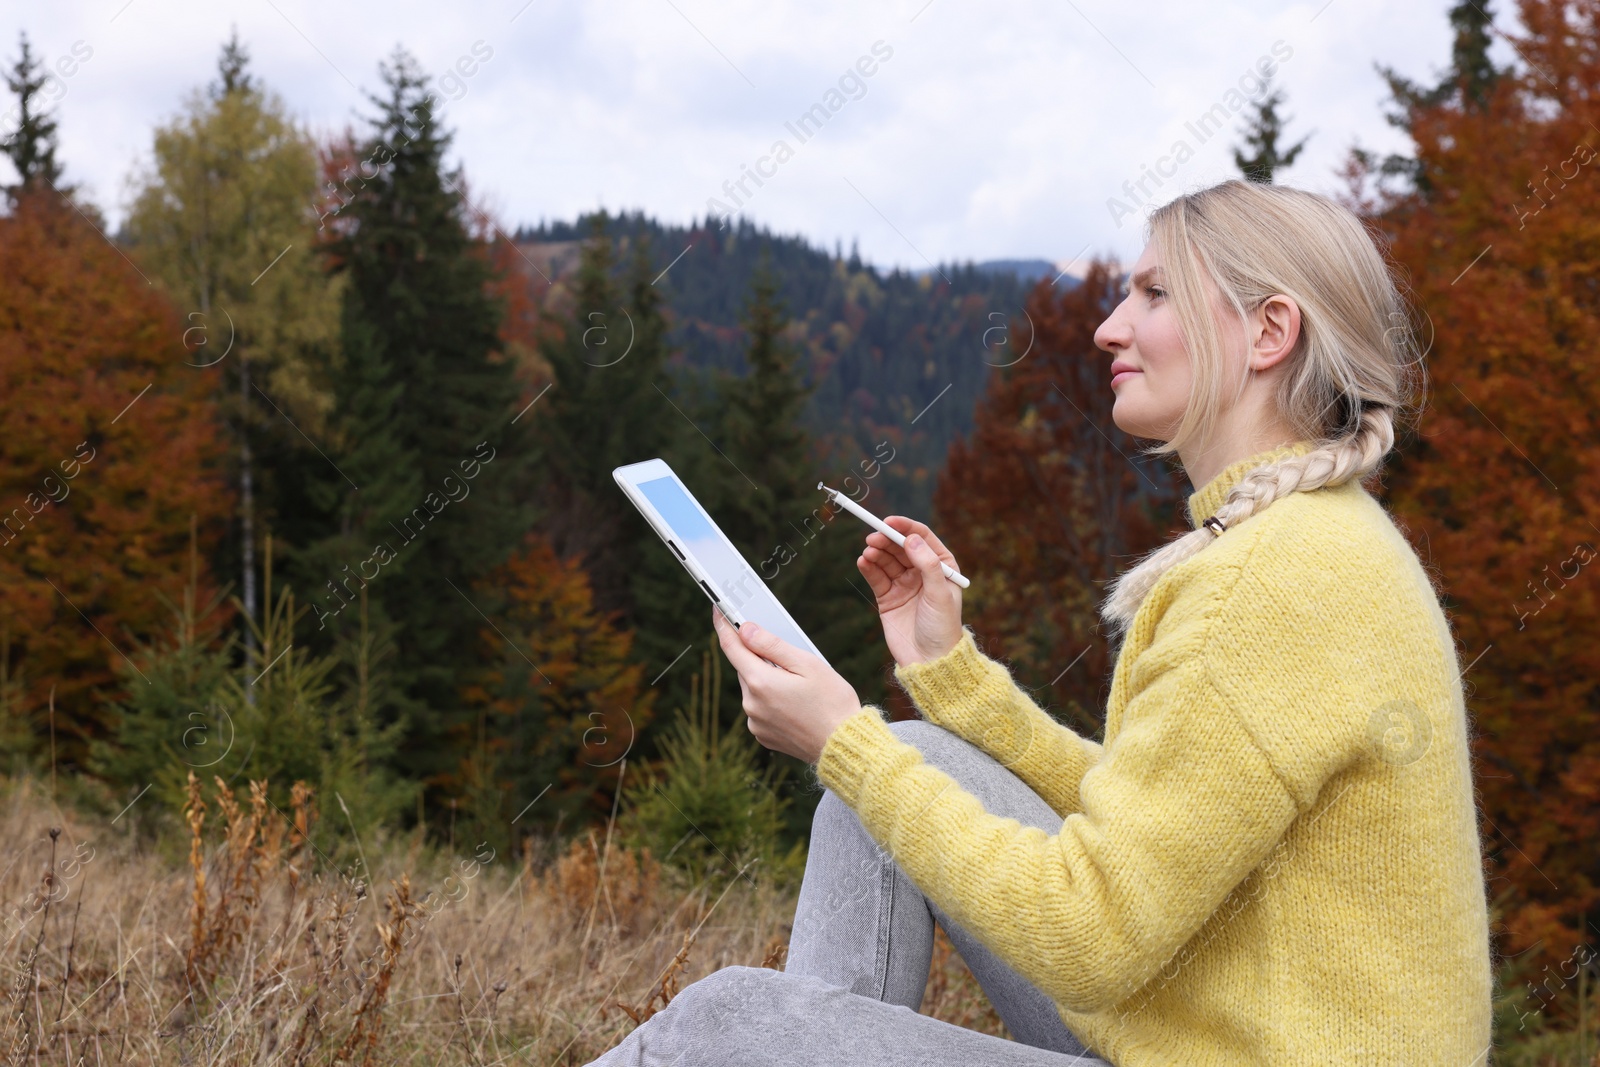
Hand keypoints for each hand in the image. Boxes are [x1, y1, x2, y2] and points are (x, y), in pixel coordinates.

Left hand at [711, 608, 863, 763]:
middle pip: (745, 668)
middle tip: (789, 658)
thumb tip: (745, 630)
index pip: (731, 646)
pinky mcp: (762, 735)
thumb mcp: (807, 664)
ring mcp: (755, 722)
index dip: (723, 625)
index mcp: (760, 682)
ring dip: (767, 680)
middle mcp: (751, 703)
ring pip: (753, 688)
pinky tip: (795, 704)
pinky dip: (771, 701)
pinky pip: (760, 708)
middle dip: (760, 658)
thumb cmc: (832, 703)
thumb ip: (772, 645)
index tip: (719, 610)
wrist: (843, 745)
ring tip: (799, 687)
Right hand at [856, 517, 963, 666]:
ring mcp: (904, 584)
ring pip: (886, 560)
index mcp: (942, 566)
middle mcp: (922, 572)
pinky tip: (863, 562)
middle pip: (900, 546)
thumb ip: (927, 565)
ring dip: (876, 553)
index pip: (921, 538)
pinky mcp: (887, 597)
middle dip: (886, 539)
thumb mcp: (940, 594)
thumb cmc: (942, 628)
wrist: (929, 661)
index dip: (905, 527)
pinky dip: (868, 567)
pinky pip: (876, 576)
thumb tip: (911, 539)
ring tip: (868, 552)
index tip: (889, 522)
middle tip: (873, 537)